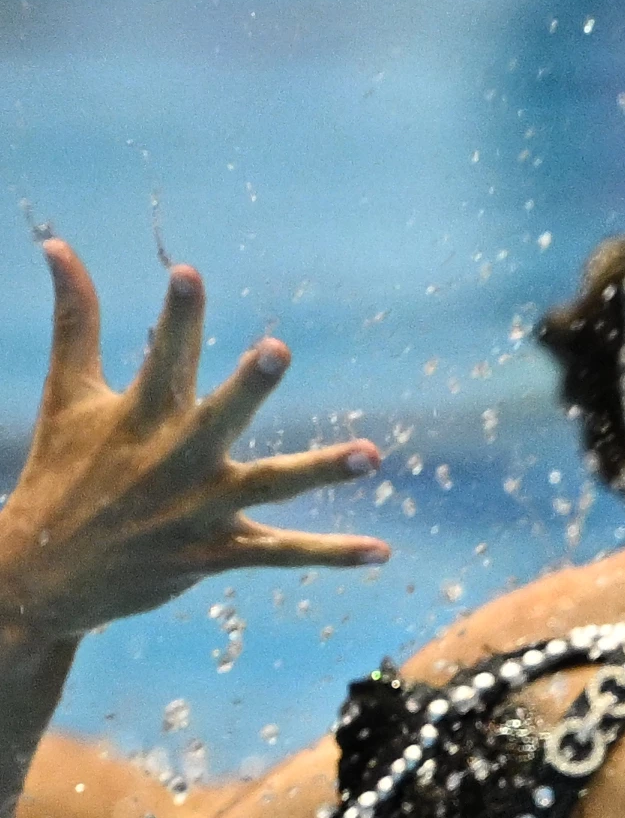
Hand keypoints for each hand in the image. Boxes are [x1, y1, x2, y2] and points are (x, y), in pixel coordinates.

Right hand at [0, 241, 385, 644]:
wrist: (49, 572)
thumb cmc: (62, 470)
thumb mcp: (66, 393)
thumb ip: (76, 320)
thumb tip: (56, 244)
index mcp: (138, 416)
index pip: (161, 357)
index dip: (177, 317)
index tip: (189, 273)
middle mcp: (172, 461)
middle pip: (216, 417)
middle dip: (247, 386)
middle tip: (277, 349)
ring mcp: (197, 510)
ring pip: (268, 486)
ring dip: (320, 470)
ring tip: (373, 455)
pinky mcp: (216, 552)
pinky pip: (283, 553)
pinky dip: (332, 554)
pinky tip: (383, 552)